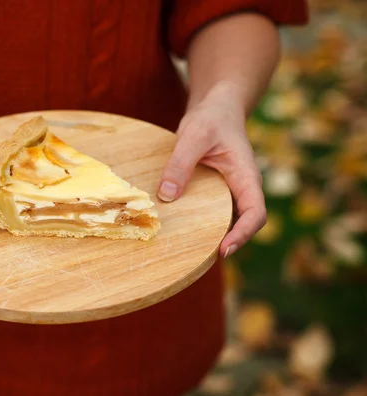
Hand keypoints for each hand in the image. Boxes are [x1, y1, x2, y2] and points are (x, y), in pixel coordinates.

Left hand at [157, 83, 266, 257]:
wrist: (217, 109)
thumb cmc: (211, 118)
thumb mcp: (194, 135)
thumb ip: (181, 163)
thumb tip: (166, 195)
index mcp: (247, 176)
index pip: (255, 213)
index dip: (243, 234)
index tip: (224, 249)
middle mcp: (242, 188)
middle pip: (243, 224)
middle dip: (227, 243)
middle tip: (200, 260)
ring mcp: (230, 192)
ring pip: (228, 221)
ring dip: (213, 235)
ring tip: (189, 252)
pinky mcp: (216, 192)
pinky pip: (213, 212)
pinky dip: (202, 223)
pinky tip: (181, 229)